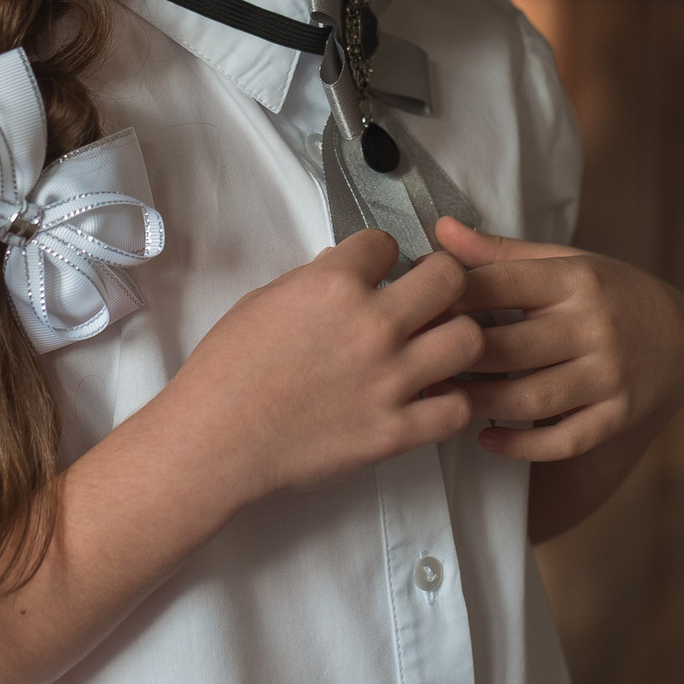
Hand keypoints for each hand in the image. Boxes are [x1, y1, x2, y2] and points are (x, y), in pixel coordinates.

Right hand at [170, 231, 485, 503]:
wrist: (214, 439)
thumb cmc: (227, 370)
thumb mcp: (264, 301)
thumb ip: (316, 280)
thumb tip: (347, 269)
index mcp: (333, 285)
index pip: (386, 243)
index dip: (380, 255)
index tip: (375, 271)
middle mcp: (371, 326)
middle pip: (449, 279)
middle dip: (439, 280)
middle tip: (425, 296)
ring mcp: (389, 381)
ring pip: (469, 340)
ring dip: (454, 337)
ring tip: (434, 346)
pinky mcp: (394, 431)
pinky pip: (456, 410)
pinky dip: (449, 402)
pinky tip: (429, 397)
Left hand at [432, 217, 683, 463]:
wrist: (676, 338)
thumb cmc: (605, 295)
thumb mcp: (562, 263)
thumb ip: (501, 253)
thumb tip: (442, 230)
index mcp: (577, 279)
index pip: (501, 285)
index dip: (450, 299)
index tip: (415, 311)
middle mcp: (596, 326)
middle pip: (508, 347)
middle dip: (455, 359)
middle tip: (415, 366)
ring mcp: (610, 375)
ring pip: (530, 398)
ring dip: (478, 404)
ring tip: (443, 400)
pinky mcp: (618, 416)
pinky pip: (562, 441)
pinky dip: (520, 445)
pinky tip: (486, 436)